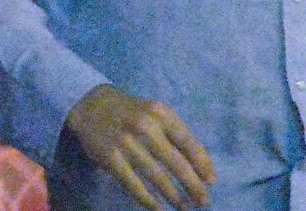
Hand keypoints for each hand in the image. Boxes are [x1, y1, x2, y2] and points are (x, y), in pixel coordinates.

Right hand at [65, 84, 216, 209]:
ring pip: (157, 177)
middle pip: (176, 162)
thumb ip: (174, 133)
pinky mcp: (111, 159)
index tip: (212, 181)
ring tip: (185, 207)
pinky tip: (159, 209)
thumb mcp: (155, 113)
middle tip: (204, 201)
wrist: (93, 105)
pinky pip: (134, 185)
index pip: (188, 141)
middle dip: (193, 185)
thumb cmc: (133, 112)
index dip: (202, 163)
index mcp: (161, 113)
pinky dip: (148, 200)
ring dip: (174, 196)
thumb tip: (199, 163)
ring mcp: (128, 143)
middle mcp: (146, 127)